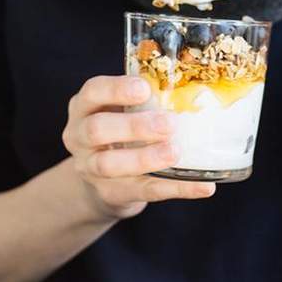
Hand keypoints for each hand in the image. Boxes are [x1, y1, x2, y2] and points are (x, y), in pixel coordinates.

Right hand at [63, 75, 215, 220]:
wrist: (101, 180)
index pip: (92, 92)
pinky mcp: (110, 194)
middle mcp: (79, 137)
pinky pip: (142, 191)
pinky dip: (175, 189)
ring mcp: (90, 168)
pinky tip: (203, 186)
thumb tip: (197, 87)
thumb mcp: (120, 111)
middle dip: (133, 126)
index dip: (116, 89)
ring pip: (109, 164)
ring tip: (175, 152)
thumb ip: (145, 100)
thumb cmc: (119, 132)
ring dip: (144, 158)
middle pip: (96, 129)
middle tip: (168, 123)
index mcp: (84, 107)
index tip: (145, 88)